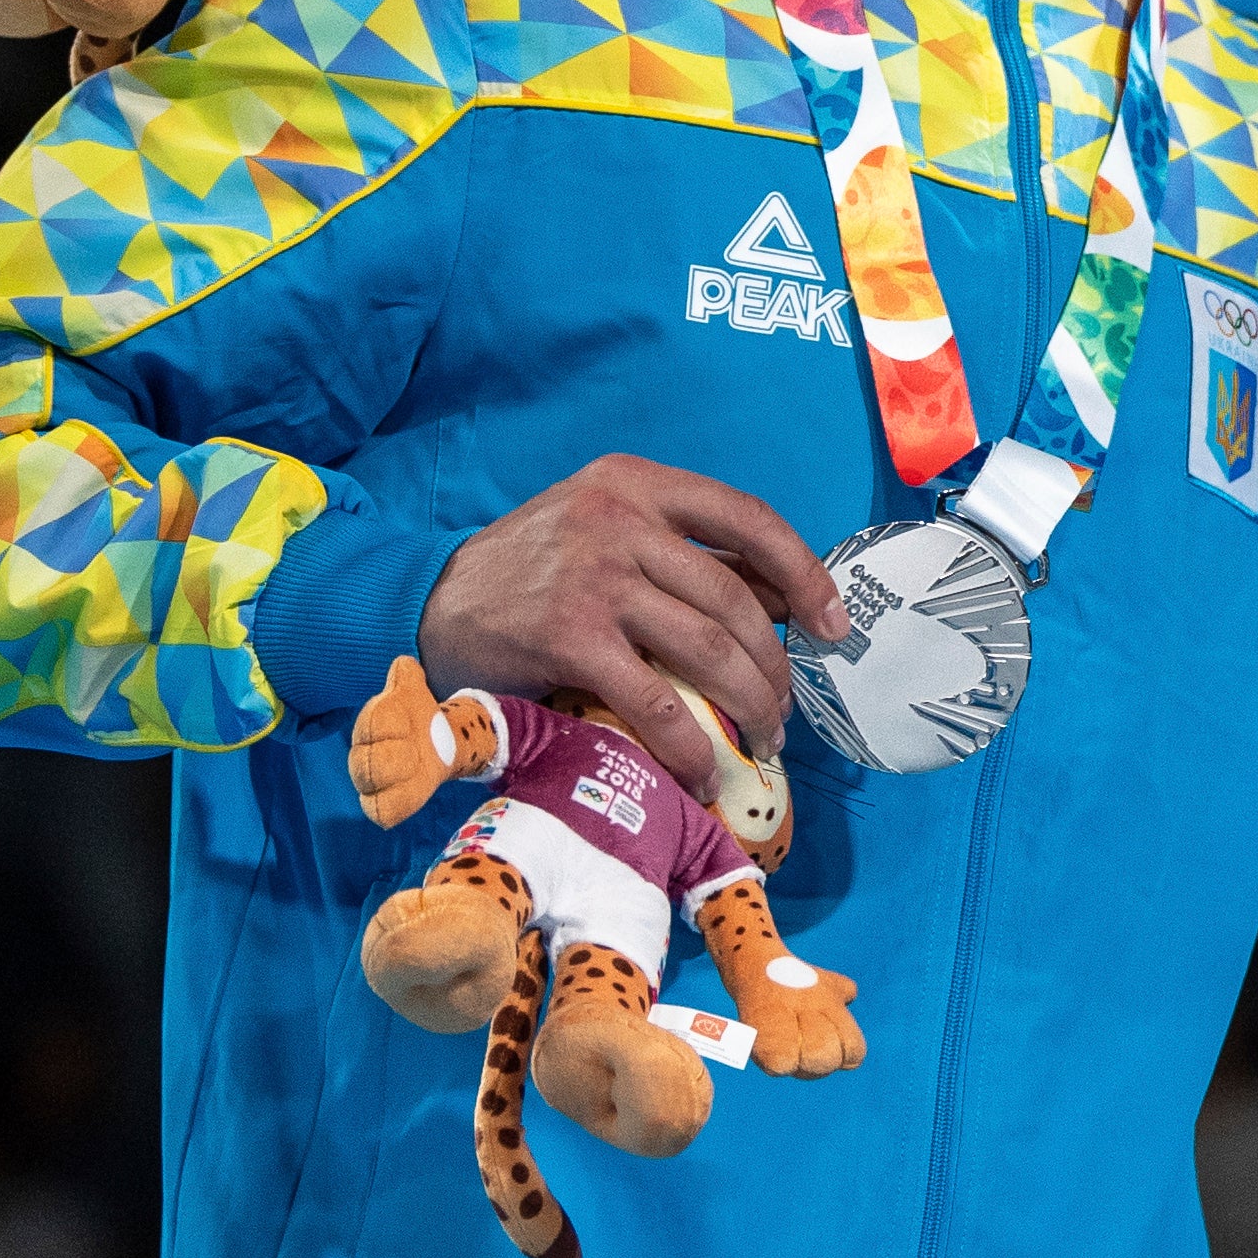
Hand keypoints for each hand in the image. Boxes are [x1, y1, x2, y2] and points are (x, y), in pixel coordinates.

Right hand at [416, 456, 846, 786]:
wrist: (425, 602)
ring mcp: (596, 577)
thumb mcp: (605, 531)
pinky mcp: (570, 637)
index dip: (804, 573)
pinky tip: (704, 774)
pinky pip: (657, 702)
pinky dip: (691, 747)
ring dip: (750, 706)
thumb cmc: (530, 572)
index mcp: (637, 483)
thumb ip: (682, 554)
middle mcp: (620, 518)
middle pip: (737, 600)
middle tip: (785, 709)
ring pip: (710, 650)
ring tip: (761, 740)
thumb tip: (782, 601)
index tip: (832, 623)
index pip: (749, 518)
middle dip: (776, 666)